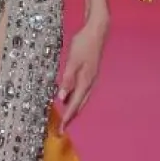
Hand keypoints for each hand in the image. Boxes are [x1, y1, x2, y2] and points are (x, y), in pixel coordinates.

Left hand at [57, 13, 108, 132]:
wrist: (97, 30)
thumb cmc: (84, 43)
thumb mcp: (72, 61)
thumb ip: (67, 79)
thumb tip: (61, 98)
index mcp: (85, 81)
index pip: (74, 104)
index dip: (67, 118)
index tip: (61, 130)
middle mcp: (90, 82)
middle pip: (80, 104)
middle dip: (71, 117)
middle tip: (62, 128)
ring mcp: (91, 77)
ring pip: (82, 98)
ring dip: (74, 108)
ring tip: (65, 117)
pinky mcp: (90, 72)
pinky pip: (83, 90)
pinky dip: (76, 98)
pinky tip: (69, 96)